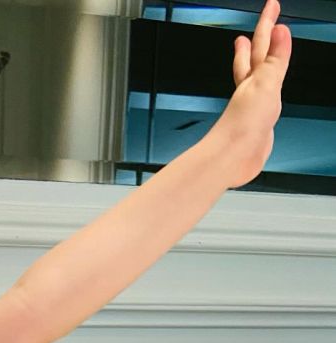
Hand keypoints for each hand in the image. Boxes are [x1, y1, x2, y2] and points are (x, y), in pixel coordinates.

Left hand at [211, 0, 291, 187]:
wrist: (232, 158)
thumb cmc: (241, 125)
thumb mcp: (266, 85)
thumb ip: (275, 60)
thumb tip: (280, 31)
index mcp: (253, 78)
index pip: (262, 45)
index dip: (267, 25)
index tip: (272, 6)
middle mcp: (251, 90)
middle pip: (255, 59)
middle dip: (259, 41)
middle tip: (262, 26)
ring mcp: (253, 108)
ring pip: (256, 80)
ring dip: (257, 65)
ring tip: (256, 55)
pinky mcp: (257, 126)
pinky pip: (263, 103)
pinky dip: (264, 94)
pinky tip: (264, 97)